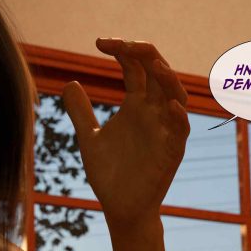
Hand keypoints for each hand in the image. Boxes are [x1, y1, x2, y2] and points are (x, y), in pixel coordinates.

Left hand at [61, 38, 189, 225]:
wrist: (119, 208)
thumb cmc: (109, 174)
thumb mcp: (88, 138)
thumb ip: (81, 112)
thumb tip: (69, 83)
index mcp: (136, 105)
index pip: (135, 67)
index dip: (121, 50)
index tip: (98, 42)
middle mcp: (153, 112)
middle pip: (157, 73)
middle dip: (145, 54)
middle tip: (124, 43)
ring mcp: (164, 130)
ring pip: (175, 96)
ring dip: (168, 79)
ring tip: (154, 63)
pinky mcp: (171, 152)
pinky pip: (180, 131)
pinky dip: (178, 117)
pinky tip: (170, 105)